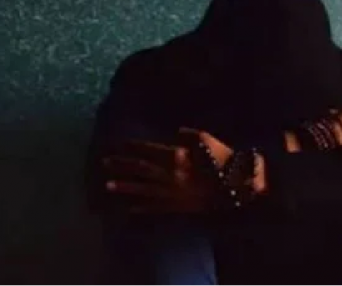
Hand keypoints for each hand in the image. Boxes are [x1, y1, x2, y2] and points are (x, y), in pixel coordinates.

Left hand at [102, 128, 232, 213]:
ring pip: (142, 189)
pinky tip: (129, 207)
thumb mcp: (206, 139)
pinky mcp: (177, 207)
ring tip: (108, 185)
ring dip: (124, 187)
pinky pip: (155, 207)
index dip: (131, 147)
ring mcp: (172, 193)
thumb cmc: (223, 159)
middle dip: (121, 166)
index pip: (147, 149)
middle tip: (104, 164)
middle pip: (139, 169)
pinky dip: (141, 207)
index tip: (117, 144)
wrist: (237, 186)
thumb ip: (188, 135)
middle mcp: (169, 175)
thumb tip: (175, 133)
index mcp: (175, 156)